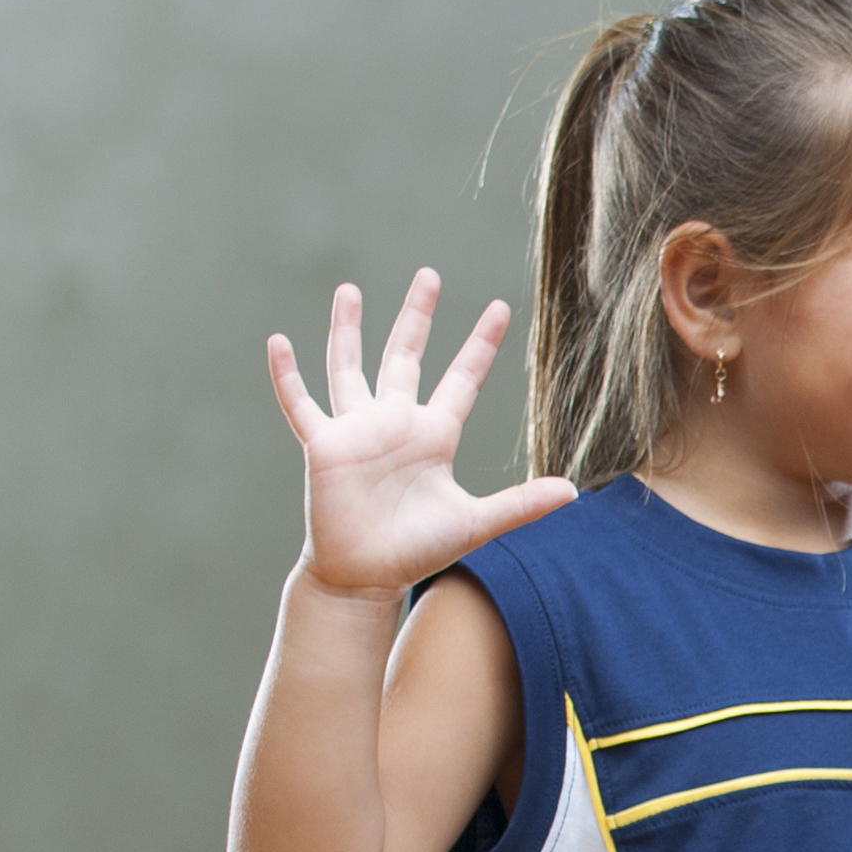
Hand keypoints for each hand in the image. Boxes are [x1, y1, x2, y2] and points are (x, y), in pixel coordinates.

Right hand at [264, 271, 573, 599]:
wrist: (367, 576)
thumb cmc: (418, 549)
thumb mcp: (476, 522)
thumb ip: (522, 503)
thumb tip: (574, 492)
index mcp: (434, 434)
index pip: (462, 378)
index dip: (481, 344)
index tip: (500, 307)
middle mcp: (395, 422)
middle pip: (407, 355)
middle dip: (418, 315)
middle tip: (429, 275)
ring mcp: (357, 430)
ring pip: (350, 366)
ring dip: (349, 329)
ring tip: (349, 290)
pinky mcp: (324, 445)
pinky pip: (300, 403)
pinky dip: (287, 375)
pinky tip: (277, 341)